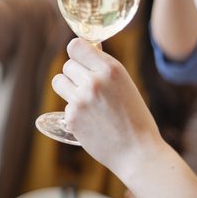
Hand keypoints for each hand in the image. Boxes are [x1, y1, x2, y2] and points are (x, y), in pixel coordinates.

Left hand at [51, 38, 165, 177]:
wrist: (137, 152)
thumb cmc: (135, 117)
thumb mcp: (125, 84)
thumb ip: (104, 67)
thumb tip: (89, 49)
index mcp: (111, 69)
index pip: (75, 46)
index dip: (77, 53)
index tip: (80, 60)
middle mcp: (94, 81)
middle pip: (67, 65)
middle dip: (75, 75)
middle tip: (89, 88)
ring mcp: (80, 100)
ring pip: (58, 82)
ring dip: (68, 89)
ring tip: (85, 101)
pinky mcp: (72, 117)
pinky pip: (64, 105)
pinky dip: (73, 111)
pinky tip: (90, 121)